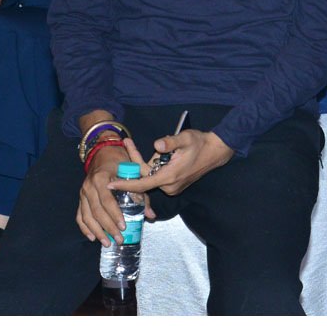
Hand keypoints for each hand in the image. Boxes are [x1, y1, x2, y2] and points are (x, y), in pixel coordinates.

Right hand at [77, 143, 141, 244]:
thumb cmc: (122, 163)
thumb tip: (150, 215)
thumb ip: (141, 194)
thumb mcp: (134, 174)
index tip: (123, 226)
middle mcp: (89, 186)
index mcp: (101, 178)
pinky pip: (80, 215)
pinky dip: (85, 227)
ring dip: (97, 231)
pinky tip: (93, 237)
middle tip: (119, 239)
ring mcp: (82, 193)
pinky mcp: (80, 198)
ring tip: (107, 242)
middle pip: (97, 211)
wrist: (104, 153)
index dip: (115, 215)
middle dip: (108, 227)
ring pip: (87, 216)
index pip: (107, 200)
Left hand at [112, 129, 233, 195]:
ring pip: (151, 176)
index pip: (142, 184)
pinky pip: (158, 177)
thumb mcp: (185, 138)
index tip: (110, 185)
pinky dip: (154, 167)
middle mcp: (169, 185)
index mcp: (169, 176)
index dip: (125, 185)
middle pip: (144, 176)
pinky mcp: (175, 184)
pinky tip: (162, 155)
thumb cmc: (200, 143)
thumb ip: (170, 142)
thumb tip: (157, 144)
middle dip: (136, 161)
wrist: (216, 151)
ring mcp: (173, 186)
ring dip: (148, 162)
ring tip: (158, 146)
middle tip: (127, 142)